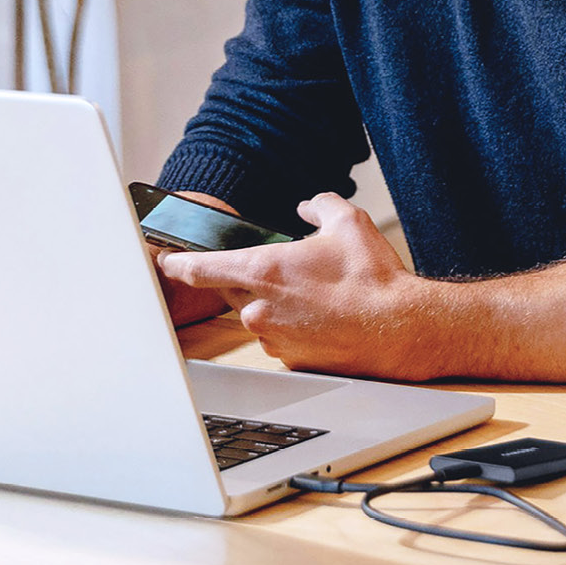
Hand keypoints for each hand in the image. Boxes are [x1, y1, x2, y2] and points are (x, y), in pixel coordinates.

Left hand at [156, 194, 448, 378]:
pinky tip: (324, 318)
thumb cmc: (371, 279)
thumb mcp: (347, 223)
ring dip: (275, 304)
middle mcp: (258, 307)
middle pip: (231, 290)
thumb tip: (309, 206)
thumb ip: (319, 205)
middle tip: (287, 273)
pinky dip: (292, 327)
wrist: (398, 329)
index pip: (200, 269)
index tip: (166, 261)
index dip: (178, 264)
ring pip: (258, 315)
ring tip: (317, 296)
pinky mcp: (290, 359)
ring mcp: (272, 337)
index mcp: (262, 270)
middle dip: (251, 279)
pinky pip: (278, 338)